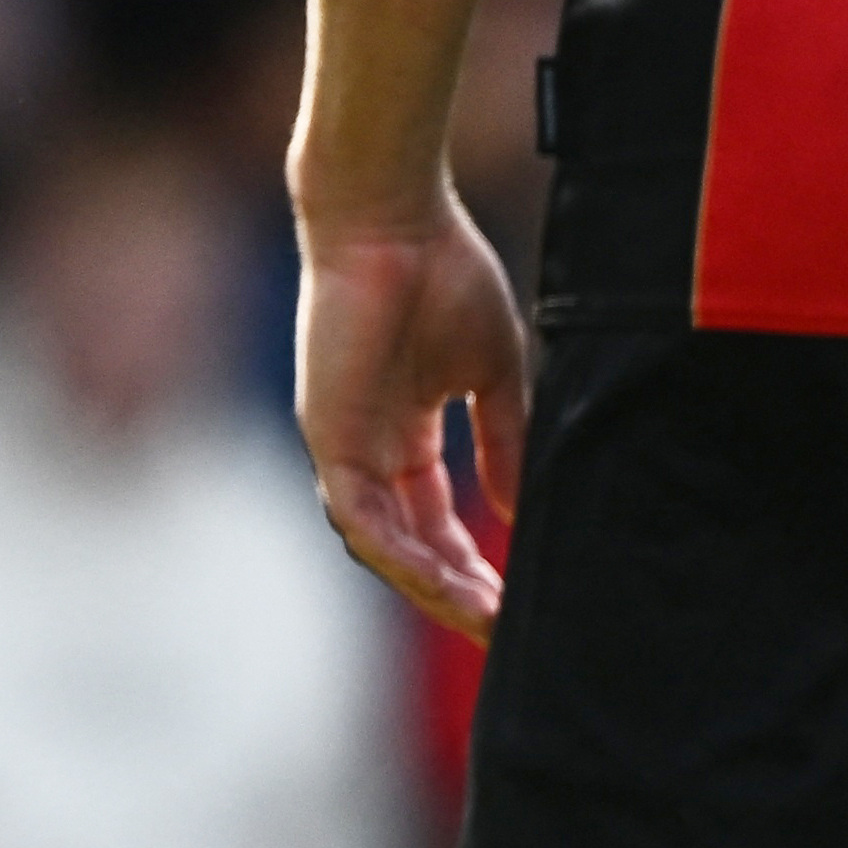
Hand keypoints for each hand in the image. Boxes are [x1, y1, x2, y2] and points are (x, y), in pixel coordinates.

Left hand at [296, 190, 531, 632]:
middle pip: (411, 545)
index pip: (435, 519)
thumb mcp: (491, 373)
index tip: (515, 600)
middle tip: (504, 630)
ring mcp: (344, 446)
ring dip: (432, 587)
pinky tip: (444, 585)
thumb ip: (504, 442)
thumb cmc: (442, 272)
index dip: (473, 563)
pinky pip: (361, 518)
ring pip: (383, 545)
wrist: (394, 217)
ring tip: (485, 619)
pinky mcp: (329, 436)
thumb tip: (518, 512)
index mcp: (404, 431)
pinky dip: (402, 556)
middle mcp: (368, 448)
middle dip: (456, 591)